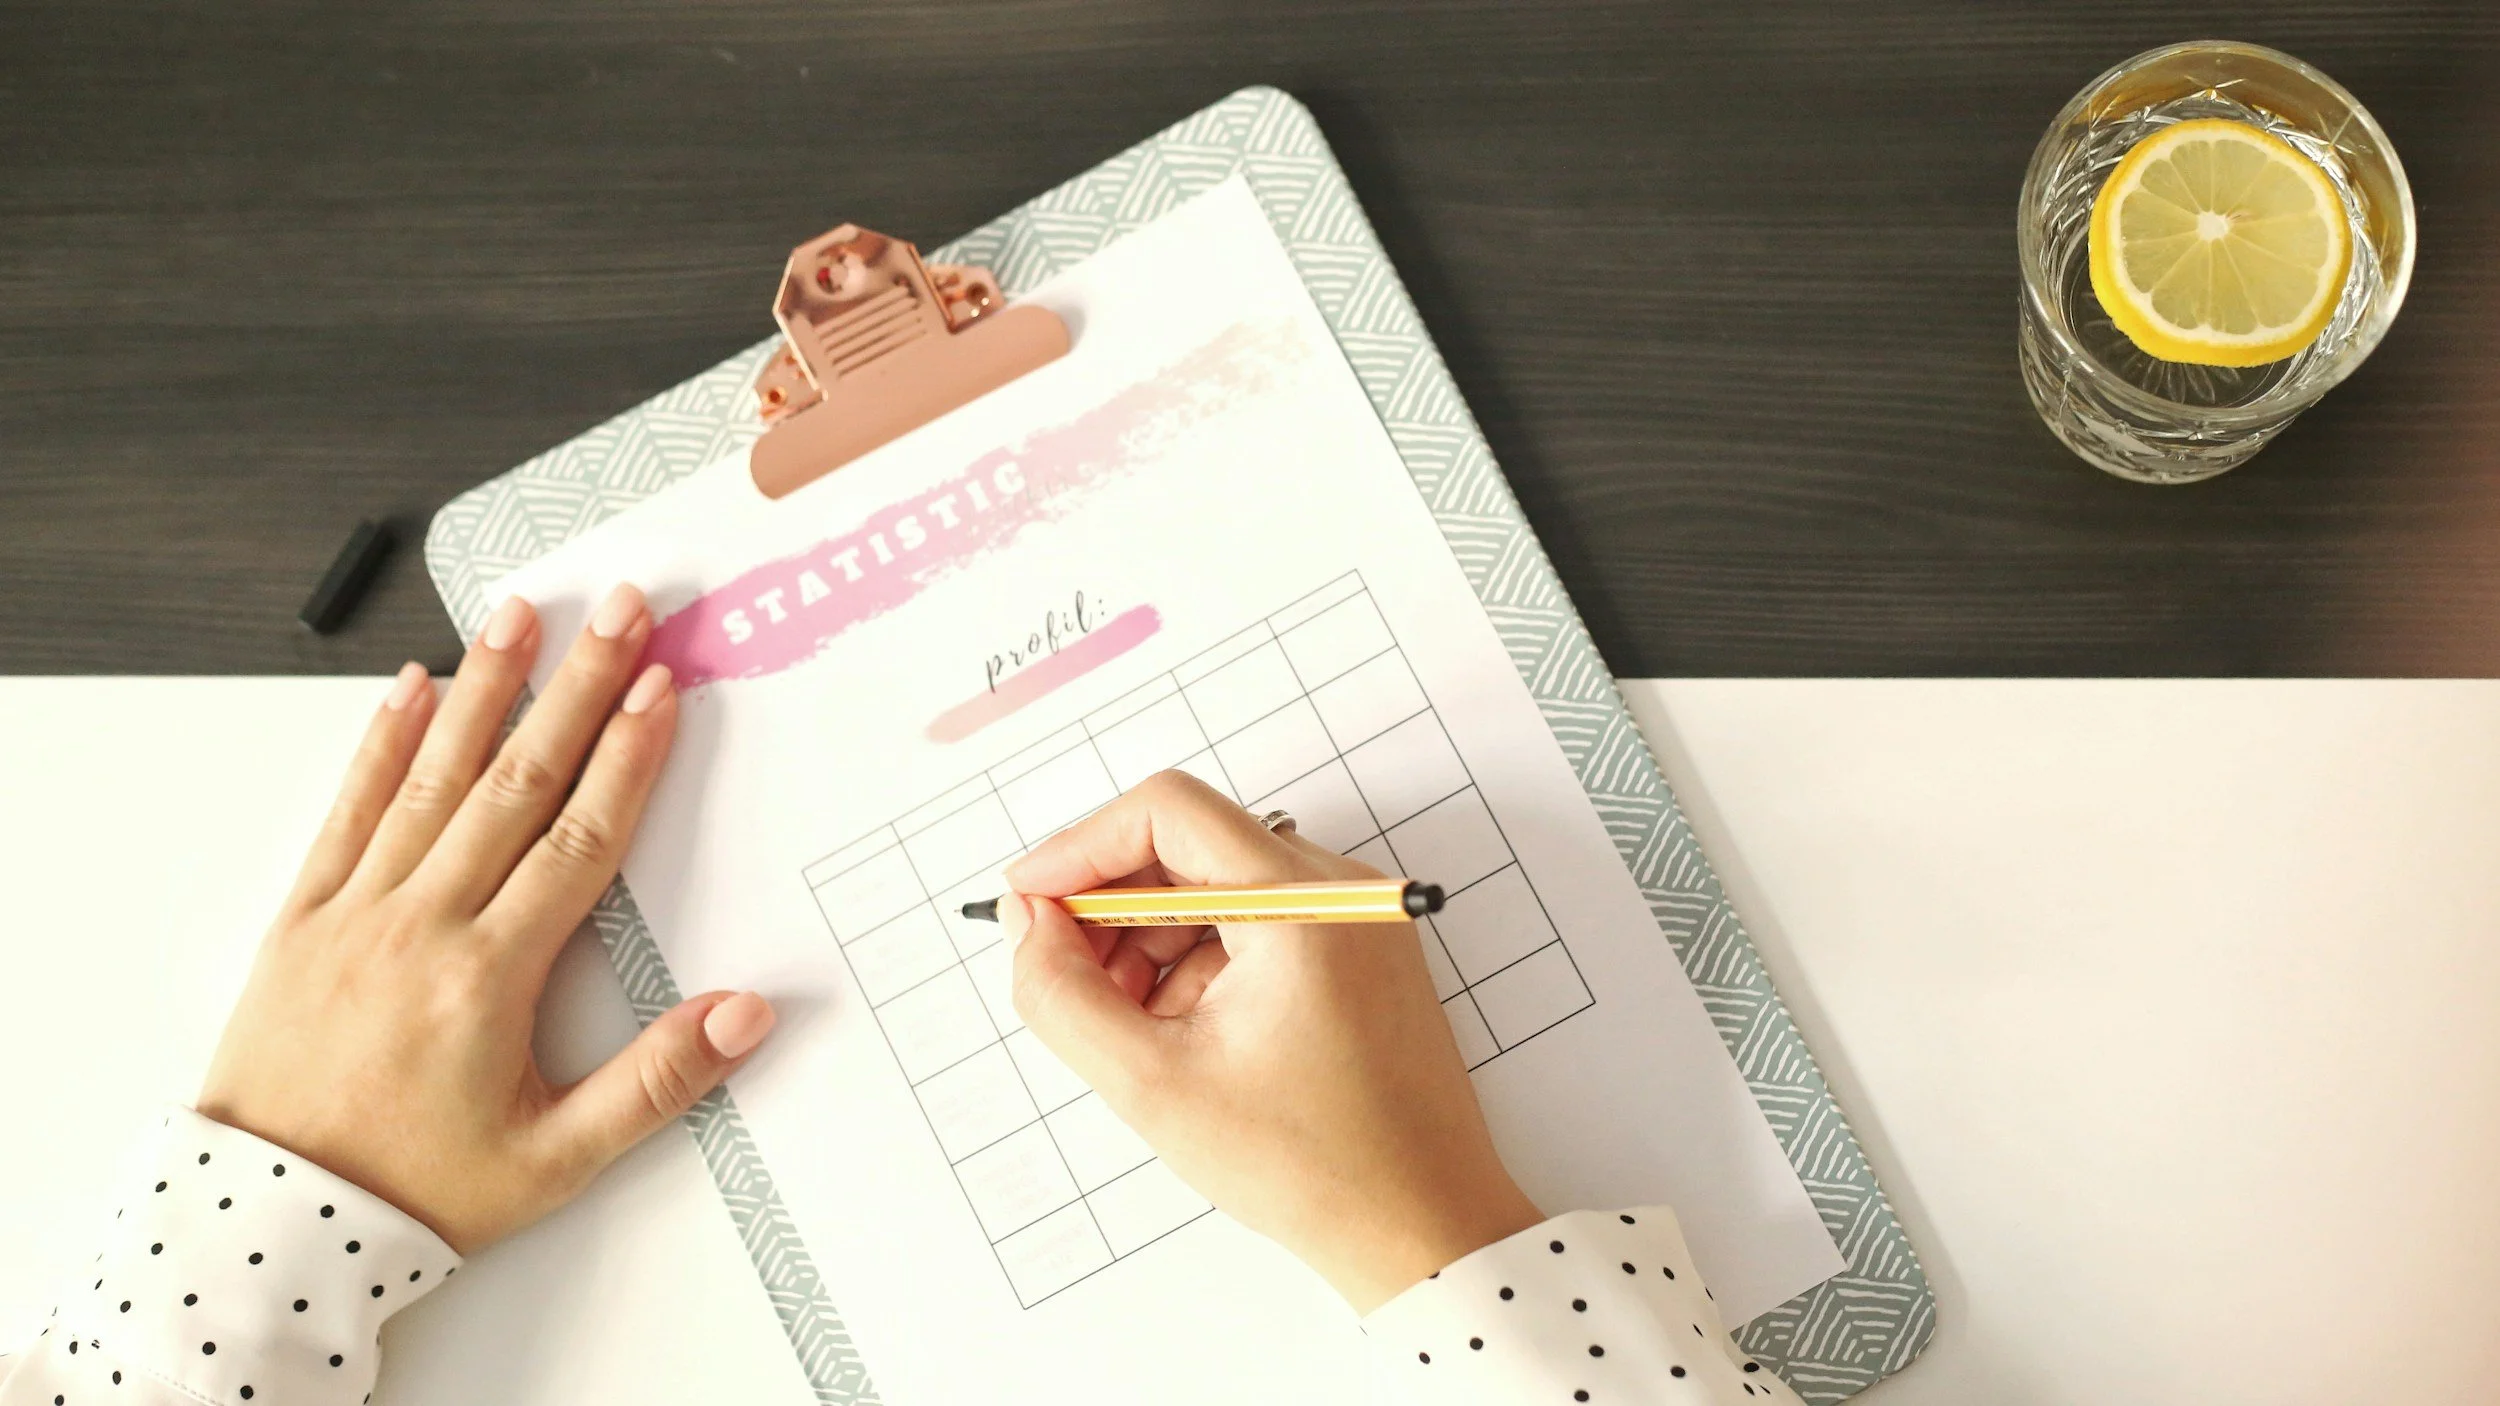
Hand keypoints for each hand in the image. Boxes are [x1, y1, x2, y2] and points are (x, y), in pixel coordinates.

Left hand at [197, 585, 774, 1253]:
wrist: (266, 1226)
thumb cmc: (411, 1194)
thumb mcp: (556, 1160)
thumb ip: (655, 1083)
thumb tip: (746, 1015)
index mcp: (489, 976)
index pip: (577, 839)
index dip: (626, 756)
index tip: (658, 685)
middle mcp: (421, 924)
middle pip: (516, 782)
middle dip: (574, 686)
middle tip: (616, 610)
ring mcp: (354, 913)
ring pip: (432, 777)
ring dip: (484, 688)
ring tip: (519, 615)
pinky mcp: (300, 921)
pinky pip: (348, 812)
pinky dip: (381, 744)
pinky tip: (411, 689)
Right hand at [1003, 771, 1541, 1313]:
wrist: (1424, 1229)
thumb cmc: (1312, 1164)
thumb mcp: (1153, 1084)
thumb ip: (1063, 993)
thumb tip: (1027, 923)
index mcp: (1302, 901)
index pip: (1166, 811)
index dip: (1080, 847)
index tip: (1029, 904)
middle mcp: (1338, 889)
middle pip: (1188, 846)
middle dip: (1110, 906)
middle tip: (1064, 980)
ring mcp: (1352, 920)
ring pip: (1214, 889)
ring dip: (1149, 942)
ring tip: (1126, 1029)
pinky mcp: (1354, 954)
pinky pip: (1252, 926)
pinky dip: (1198, 965)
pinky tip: (1180, 1038)